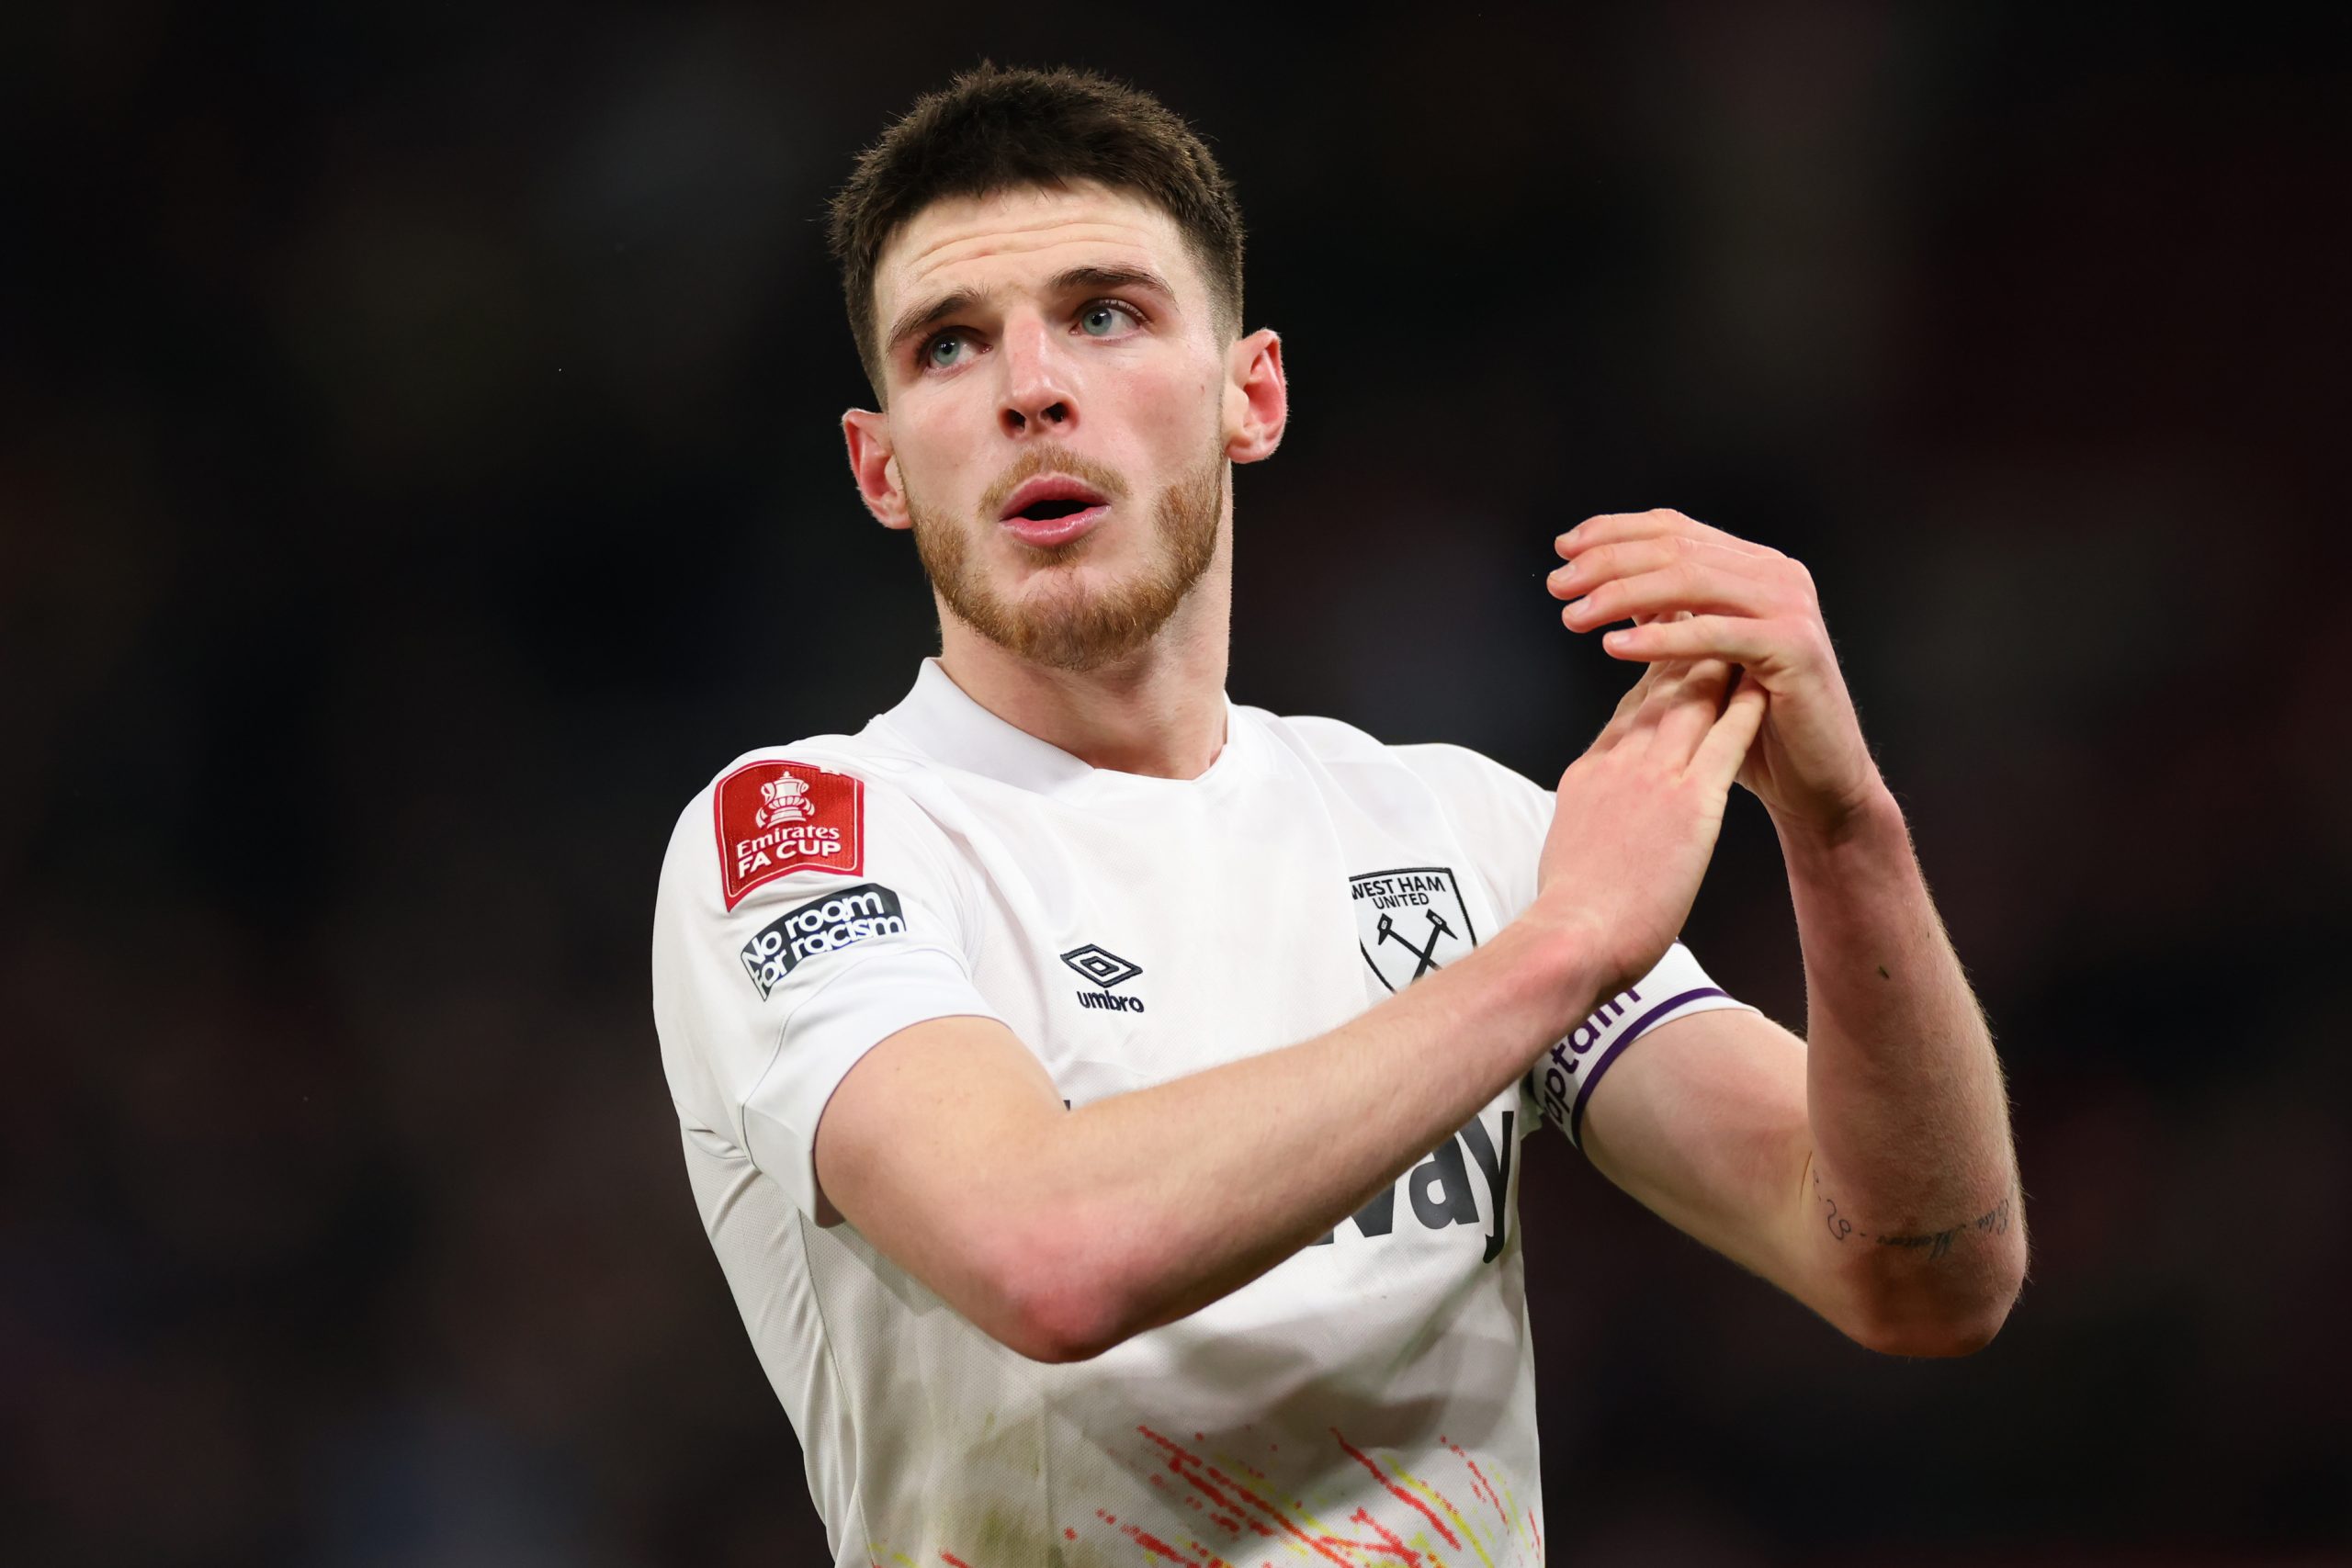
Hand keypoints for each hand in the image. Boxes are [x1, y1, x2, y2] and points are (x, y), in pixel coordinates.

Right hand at [1535, 652, 1766, 997]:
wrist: (1571, 937)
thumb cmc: (1568, 914)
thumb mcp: (1565, 848)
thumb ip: (1583, 822)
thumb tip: (1586, 825)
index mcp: (1590, 774)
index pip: (1626, 711)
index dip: (1651, 672)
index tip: (1668, 645)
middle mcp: (1620, 764)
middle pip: (1657, 690)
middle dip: (1684, 646)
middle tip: (1707, 610)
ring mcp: (1653, 779)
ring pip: (1690, 701)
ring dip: (1718, 660)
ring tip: (1741, 628)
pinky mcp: (1690, 804)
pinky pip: (1724, 742)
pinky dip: (1746, 707)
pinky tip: (1764, 681)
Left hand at [1549, 508, 1884, 838]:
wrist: (1815, 777)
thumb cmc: (1755, 724)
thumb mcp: (1701, 657)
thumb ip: (1668, 613)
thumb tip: (1608, 582)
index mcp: (1753, 566)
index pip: (1673, 528)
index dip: (1613, 532)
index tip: (1563, 549)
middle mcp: (1776, 574)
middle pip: (1675, 548)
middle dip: (1606, 562)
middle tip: (1558, 585)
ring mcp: (1789, 605)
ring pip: (1690, 581)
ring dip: (1623, 594)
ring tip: (1575, 616)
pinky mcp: (1794, 646)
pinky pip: (1715, 634)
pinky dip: (1661, 638)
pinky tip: (1614, 646)